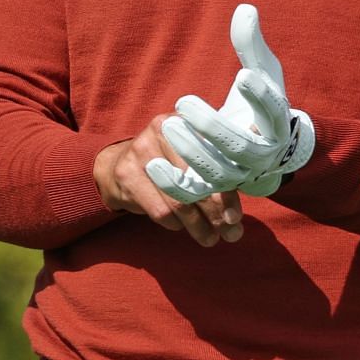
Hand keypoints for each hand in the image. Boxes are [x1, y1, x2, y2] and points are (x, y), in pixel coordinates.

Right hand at [94, 117, 244, 246]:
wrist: (117, 166)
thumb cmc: (169, 163)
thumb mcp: (193, 155)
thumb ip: (219, 169)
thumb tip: (241, 205)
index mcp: (188, 120)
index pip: (214, 159)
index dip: (228, 191)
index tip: (235, 216)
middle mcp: (164, 129)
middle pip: (197, 181)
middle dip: (216, 213)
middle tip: (230, 234)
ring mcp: (142, 150)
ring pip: (179, 201)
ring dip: (198, 226)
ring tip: (210, 238)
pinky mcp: (126, 173)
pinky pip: (160, 210)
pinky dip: (175, 224)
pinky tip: (180, 226)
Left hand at [144, 3, 314, 203]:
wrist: (263, 150)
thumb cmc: (259, 105)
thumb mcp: (263, 71)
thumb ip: (251, 45)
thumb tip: (245, 9)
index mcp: (275, 124)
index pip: (272, 112)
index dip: (259, 96)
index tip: (243, 76)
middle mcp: (259, 155)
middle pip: (238, 148)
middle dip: (212, 127)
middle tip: (182, 102)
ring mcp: (235, 175)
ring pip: (215, 172)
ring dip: (190, 151)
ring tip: (167, 124)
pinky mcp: (211, 188)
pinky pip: (193, 192)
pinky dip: (173, 183)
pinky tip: (151, 164)